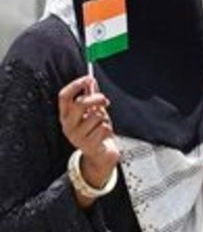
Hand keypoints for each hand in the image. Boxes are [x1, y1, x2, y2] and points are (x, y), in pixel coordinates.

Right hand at [58, 75, 119, 193]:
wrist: (100, 153)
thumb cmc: (96, 130)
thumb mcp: (92, 112)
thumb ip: (91, 97)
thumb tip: (91, 80)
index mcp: (65, 115)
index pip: (64, 96)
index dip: (76, 85)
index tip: (88, 78)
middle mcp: (67, 125)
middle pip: (79, 104)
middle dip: (95, 99)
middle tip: (105, 99)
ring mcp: (76, 136)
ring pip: (95, 117)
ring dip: (105, 118)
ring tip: (103, 125)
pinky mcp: (87, 144)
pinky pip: (103, 128)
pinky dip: (108, 129)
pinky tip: (104, 135)